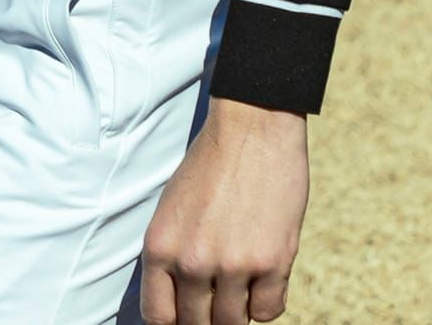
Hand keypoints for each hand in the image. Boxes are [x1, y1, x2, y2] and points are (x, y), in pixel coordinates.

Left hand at [139, 96, 308, 323]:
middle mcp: (192, 262)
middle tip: (219, 293)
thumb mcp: (173, 207)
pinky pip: (268, 311)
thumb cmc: (212, 162)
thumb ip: (172, 255)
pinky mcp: (272, 262)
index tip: (188, 315)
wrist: (253, 125)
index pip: (159, 317)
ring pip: (233, 323)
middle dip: (208, 315)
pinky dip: (267, 300)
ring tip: (243, 279)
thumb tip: (178, 301)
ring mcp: (232, 265)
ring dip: (238, 308)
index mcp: (160, 247)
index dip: (175, 321)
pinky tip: (266, 275)